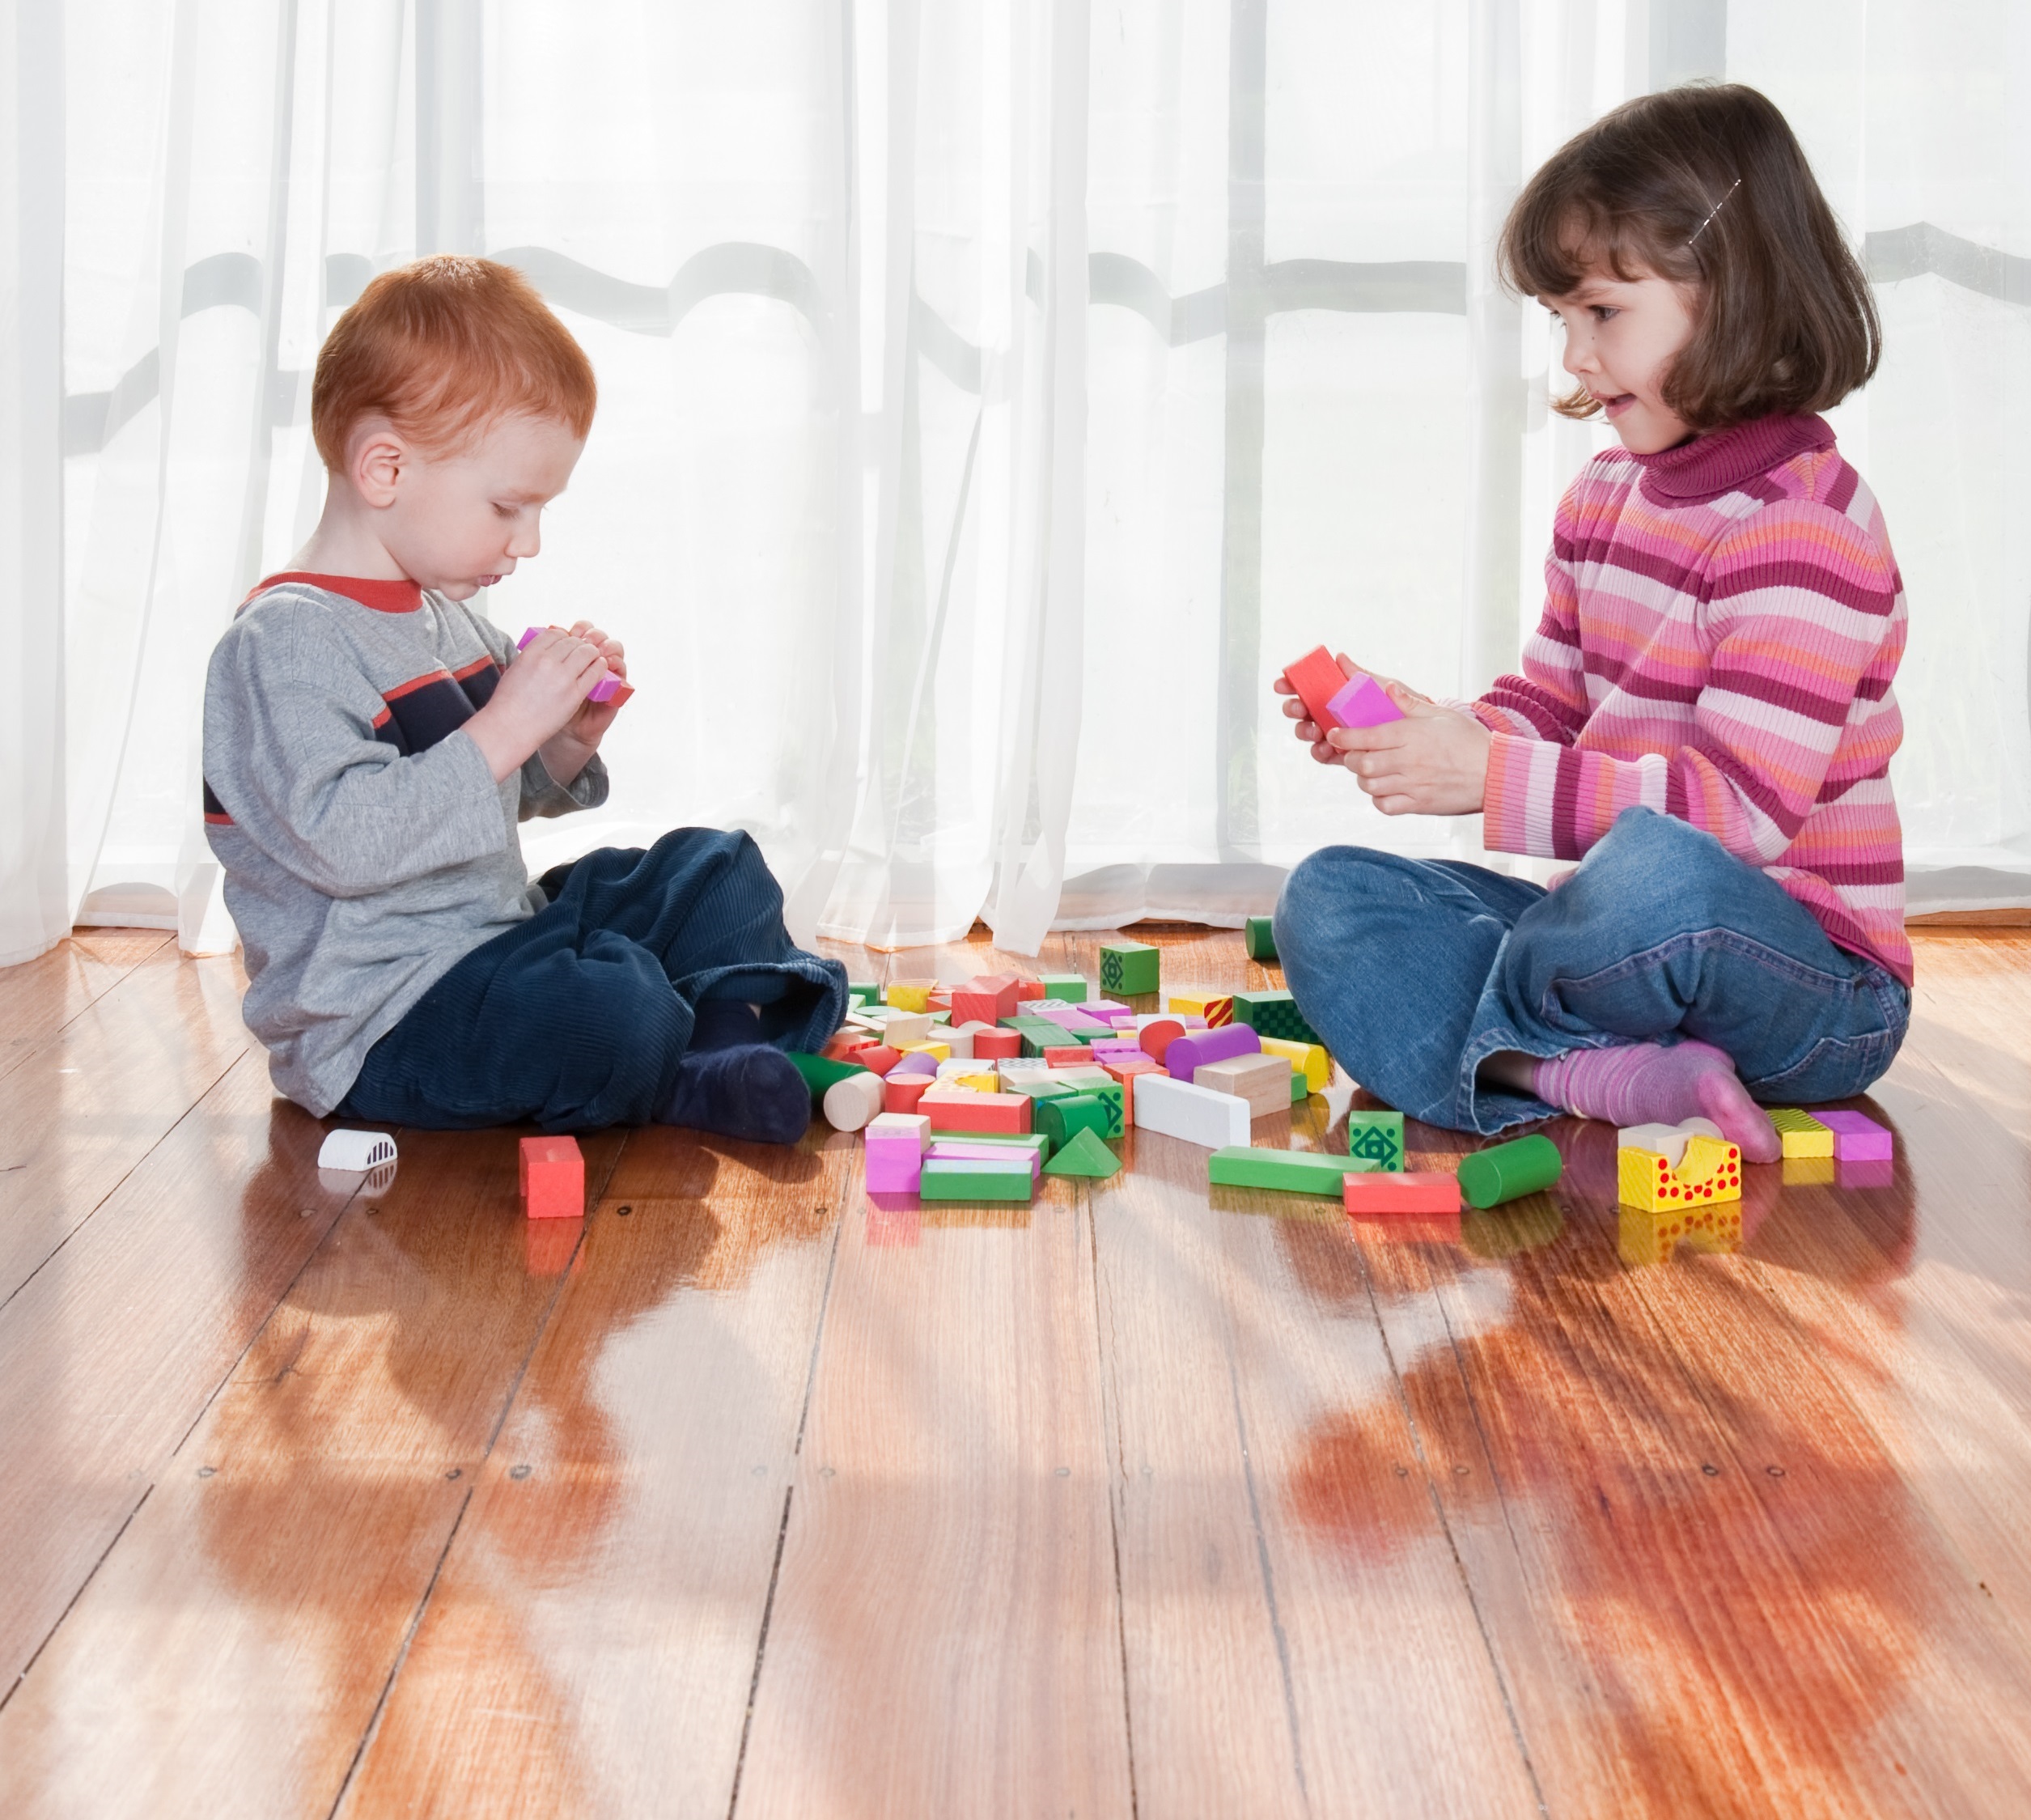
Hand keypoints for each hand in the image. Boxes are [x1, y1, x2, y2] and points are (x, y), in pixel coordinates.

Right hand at [465, 622, 619, 782]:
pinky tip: (600, 668)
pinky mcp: (574, 693)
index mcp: (530, 653)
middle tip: (584, 651)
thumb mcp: (515, 669)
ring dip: (592, 653)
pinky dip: (599, 667)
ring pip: (587, 653)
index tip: (567, 643)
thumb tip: (545, 648)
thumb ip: (531, 656)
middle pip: (573, 642)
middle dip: (580, 644)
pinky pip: (594, 672)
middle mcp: (547, 661)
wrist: (510, 727)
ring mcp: (562, 677)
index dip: (564, 637)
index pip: (555, 633)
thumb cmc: (509, 702)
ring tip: (595, 657)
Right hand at [1272, 652, 1432, 764]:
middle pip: (1301, 711)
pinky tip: (1325, 748)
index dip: (1291, 685)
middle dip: (1294, 709)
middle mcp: (1330, 714)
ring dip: (1305, 732)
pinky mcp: (1342, 753)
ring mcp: (1334, 734)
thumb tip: (1340, 658)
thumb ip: (1360, 676)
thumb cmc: (1399, 705)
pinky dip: (1320, 752)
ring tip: (1314, 730)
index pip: (1307, 688)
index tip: (1282, 684)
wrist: (1420, 732)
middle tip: (1299, 708)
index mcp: (1335, 694)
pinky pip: (1324, 754)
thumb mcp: (1381, 687)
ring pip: (1308, 733)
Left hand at [1329, 700, 1490, 815]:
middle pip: (1361, 764)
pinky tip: (1385, 789)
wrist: (1496, 774)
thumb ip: (1410, 703)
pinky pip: (1385, 806)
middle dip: (1351, 758)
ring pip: (1369, 786)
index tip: (1334, 734)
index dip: (1343, 736)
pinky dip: (1379, 799)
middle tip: (1354, 753)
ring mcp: (1413, 785)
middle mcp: (1408, 761)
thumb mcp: (1441, 714)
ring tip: (1370, 771)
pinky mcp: (1419, 805)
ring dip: (1364, 779)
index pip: (1365, 736)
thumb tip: (1387, 687)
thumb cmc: (1470, 740)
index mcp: (1411, 735)